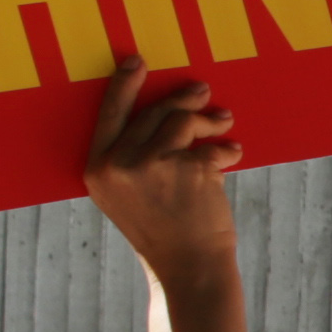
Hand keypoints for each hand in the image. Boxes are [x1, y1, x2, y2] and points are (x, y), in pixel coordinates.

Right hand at [84, 56, 241, 279]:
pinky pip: (210, 145)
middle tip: (202, 91)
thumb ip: (132, 158)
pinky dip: (226, 149)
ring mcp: (152, 165)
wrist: (190, 269)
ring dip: (209, 120)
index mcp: (97, 170)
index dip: (123, 85)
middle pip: (153, 113)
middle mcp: (118, 165)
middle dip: (182, 100)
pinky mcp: (187, 168)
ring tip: (224, 122)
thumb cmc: (164, 232)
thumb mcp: (129, 196)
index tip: (137, 61)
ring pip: (183, 120)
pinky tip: (233, 154)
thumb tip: (164, 112)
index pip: (109, 116)